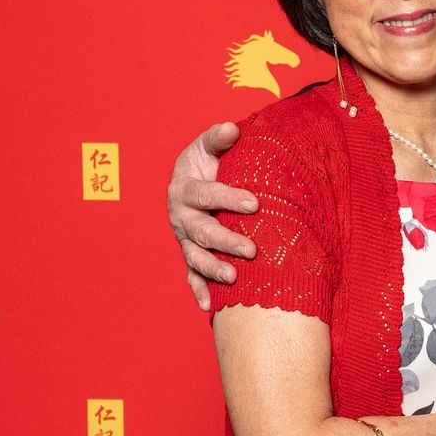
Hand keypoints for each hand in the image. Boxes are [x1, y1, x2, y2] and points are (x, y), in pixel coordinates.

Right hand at [167, 122, 257, 311]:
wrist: (191, 179)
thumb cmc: (206, 162)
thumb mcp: (208, 146)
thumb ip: (218, 138)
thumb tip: (232, 128)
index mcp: (184, 188)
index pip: (204, 195)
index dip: (227, 198)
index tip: (254, 203)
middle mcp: (181, 216)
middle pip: (202, 231)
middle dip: (226, 241)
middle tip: (251, 250)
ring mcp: (185, 238)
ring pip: (195, 257)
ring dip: (212, 269)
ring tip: (233, 278)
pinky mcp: (191, 254)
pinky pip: (192, 275)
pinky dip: (199, 290)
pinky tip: (209, 307)